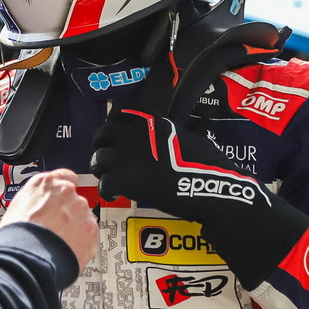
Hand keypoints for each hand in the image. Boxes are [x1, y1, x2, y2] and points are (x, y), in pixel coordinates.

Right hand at [0, 168, 98, 270]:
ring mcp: (80, 208)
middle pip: (74, 199)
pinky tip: (68, 249)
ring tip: (60, 242)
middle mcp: (65, 191)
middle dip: (68, 212)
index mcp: (44, 183)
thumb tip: (36, 208)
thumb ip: (35, 201)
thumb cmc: (17, 235)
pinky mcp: (91, 227)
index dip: (63, 192)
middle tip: (56, 228)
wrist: (26, 257)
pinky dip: (83, 242)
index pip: (65, 176)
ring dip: (76, 227)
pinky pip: (90, 233)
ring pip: (83, 216)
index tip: (62, 200)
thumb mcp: (17, 207)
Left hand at [91, 110, 269, 220]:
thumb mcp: (189, 137)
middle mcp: (133, 133)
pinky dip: (107, 191)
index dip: (114, 124)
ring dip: (102, 169)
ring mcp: (125, 156)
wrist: (210, 188)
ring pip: (98, 159)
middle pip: (103, 134)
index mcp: (150, 121)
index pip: (120, 113)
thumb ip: (171, 134)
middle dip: (101, 145)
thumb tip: (176, 135)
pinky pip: (104, 184)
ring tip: (109, 178)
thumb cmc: (208, 164)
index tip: (114, 134)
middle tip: (107, 158)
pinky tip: (114, 195)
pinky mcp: (123, 179)